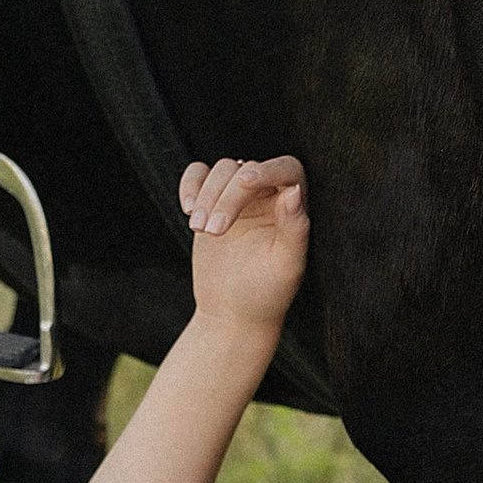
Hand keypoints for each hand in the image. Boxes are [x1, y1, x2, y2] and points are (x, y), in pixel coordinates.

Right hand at [180, 155, 307, 341]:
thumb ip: (295, 228)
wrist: (234, 313)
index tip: (245, 182)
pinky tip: (188, 210)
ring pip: (221, 170)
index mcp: (293, 207)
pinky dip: (189, 185)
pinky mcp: (210, 202)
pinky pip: (198, 175)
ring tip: (200, 230)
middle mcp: (269, 195)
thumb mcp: (287, 266)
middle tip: (214, 231)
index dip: (267, 170)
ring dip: (206, 196)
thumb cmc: (267, 293)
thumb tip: (294, 191)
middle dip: (226, 198)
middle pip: (246, 171)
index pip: (286, 170)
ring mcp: (238, 197)